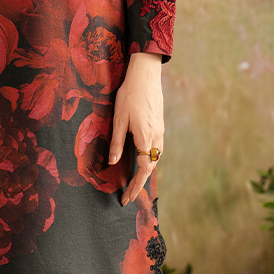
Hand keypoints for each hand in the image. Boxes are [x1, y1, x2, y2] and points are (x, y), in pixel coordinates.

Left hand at [109, 52, 163, 204]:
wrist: (145, 75)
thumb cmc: (129, 95)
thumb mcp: (119, 119)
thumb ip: (117, 142)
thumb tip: (114, 163)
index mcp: (145, 137)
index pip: (143, 169)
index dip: (135, 186)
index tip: (126, 198)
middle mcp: (156, 137)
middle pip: (150, 167)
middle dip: (139, 183)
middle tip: (127, 195)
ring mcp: (160, 131)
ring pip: (155, 158)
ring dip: (146, 172)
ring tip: (133, 182)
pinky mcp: (160, 126)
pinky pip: (157, 149)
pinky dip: (150, 160)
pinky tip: (142, 160)